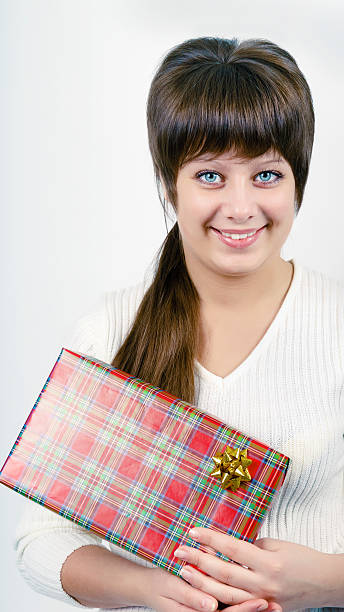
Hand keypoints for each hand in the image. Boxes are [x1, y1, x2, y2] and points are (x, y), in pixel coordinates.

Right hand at [140, 565, 275, 611]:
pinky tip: (258, 595)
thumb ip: (190, 597)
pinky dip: (242, 602)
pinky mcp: (209, 605)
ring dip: (252, 609)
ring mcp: (208, 611)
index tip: (262, 603)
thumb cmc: (157, 585)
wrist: (146, 587)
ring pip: (233, 611)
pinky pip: (228, 605)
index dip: (245, 610)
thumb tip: (211, 606)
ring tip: (274, 604)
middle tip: (276, 605)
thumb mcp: (170, 588)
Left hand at [174, 527, 329, 611]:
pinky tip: (204, 592)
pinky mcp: (264, 609)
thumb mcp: (278, 546)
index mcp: (269, 563)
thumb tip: (228, 548)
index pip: (233, 549)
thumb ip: (252, 548)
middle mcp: (264, 584)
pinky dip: (218, 599)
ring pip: (226, 595)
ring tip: (184, 572)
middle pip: (224, 573)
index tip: (192, 531)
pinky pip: (237, 605)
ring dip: (202, 583)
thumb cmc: (303, 559)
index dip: (211, 539)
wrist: (325, 583)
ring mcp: (263, 600)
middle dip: (199, 561)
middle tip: (179, 551)